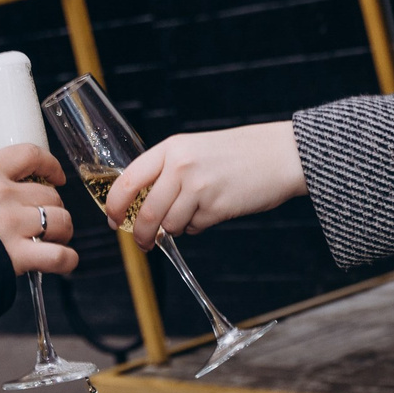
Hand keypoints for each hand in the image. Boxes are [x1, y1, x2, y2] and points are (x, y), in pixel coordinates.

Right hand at [0, 145, 78, 275]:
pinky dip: (67, 260)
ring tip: (54, 240)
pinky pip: (59, 255)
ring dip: (62, 232)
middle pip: (50, 193)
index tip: (57, 176)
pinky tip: (63, 261)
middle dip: (54, 207)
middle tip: (46, 221)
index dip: (51, 165)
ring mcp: (12, 225)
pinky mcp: (18, 255)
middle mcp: (3, 195)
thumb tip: (0, 191)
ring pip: (61, 220)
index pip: (30, 154)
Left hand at [100, 122, 305, 248]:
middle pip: (145, 211)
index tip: (112, 219)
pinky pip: (193, 228)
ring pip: (168, 224)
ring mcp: (198, 187)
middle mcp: (180, 167)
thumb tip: (139, 203)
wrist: (281, 154)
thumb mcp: (194, 150)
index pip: (127, 181)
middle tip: (142, 243)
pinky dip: (197, 226)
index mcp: (171, 149)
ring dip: (174, 229)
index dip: (114, 205)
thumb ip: (167, 171)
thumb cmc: (237, 154)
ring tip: (192, 215)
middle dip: (139, 234)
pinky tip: (213, 210)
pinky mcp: (216, 207)